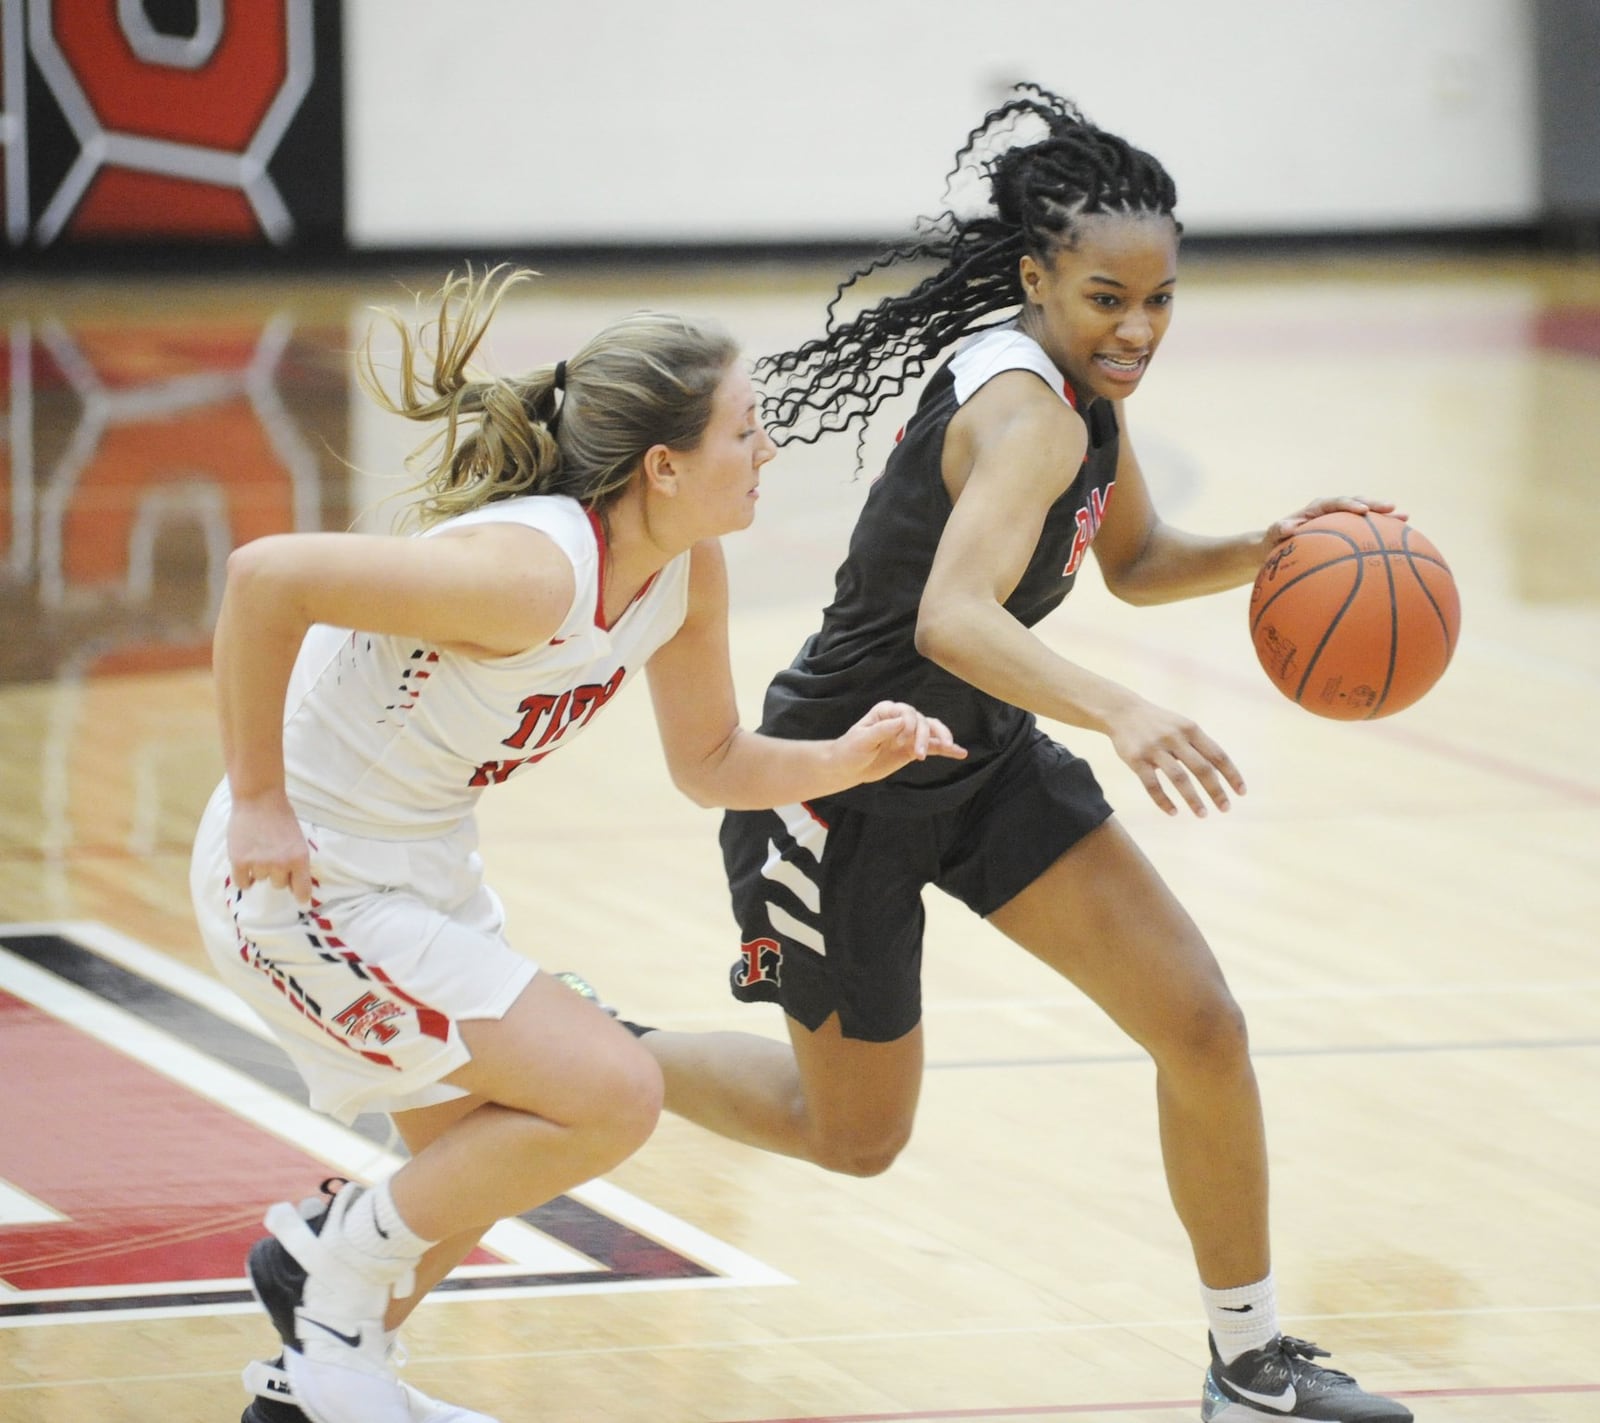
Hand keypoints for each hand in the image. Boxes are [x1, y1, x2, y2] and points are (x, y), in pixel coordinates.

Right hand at [227, 790, 312, 903]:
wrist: (259, 799)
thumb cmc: (281, 817)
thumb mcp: (298, 839)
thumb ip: (296, 861)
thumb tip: (293, 885)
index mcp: (300, 858)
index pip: (302, 889)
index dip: (301, 895)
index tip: (300, 900)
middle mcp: (281, 864)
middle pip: (279, 885)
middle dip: (276, 874)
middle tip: (271, 855)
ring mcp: (259, 864)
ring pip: (260, 880)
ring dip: (258, 870)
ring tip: (258, 850)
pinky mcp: (240, 861)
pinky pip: (242, 882)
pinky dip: (243, 877)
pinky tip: (245, 865)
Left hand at [834, 701, 966, 784]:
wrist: (848, 767)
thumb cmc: (850, 750)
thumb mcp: (862, 740)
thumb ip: (881, 730)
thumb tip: (902, 721)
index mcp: (886, 711)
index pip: (907, 712)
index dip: (909, 725)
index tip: (900, 742)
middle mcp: (901, 719)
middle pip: (921, 721)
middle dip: (924, 736)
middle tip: (919, 755)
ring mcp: (908, 734)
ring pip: (931, 730)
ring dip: (941, 738)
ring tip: (951, 747)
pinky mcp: (913, 749)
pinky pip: (934, 747)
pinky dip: (947, 749)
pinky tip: (960, 753)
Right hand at [1105, 697, 1244, 817]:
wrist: (1122, 711)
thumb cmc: (1158, 723)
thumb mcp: (1182, 726)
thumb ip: (1199, 746)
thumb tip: (1222, 773)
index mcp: (1190, 729)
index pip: (1218, 755)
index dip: (1231, 775)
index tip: (1241, 793)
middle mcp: (1175, 738)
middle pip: (1202, 768)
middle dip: (1216, 791)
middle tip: (1225, 809)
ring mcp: (1154, 748)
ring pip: (1179, 778)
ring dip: (1193, 799)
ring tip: (1202, 815)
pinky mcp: (1136, 759)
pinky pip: (1152, 785)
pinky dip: (1163, 800)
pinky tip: (1173, 812)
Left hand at [1264, 495, 1406, 549]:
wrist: (1279, 545)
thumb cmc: (1275, 540)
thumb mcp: (1274, 535)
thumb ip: (1279, 529)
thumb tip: (1287, 528)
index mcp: (1317, 508)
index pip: (1336, 502)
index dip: (1350, 504)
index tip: (1362, 511)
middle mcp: (1332, 510)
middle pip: (1357, 503)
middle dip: (1374, 505)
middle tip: (1392, 508)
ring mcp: (1342, 520)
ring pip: (1366, 515)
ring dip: (1384, 517)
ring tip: (1405, 517)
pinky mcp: (1347, 531)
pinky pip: (1366, 531)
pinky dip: (1381, 533)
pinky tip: (1400, 541)